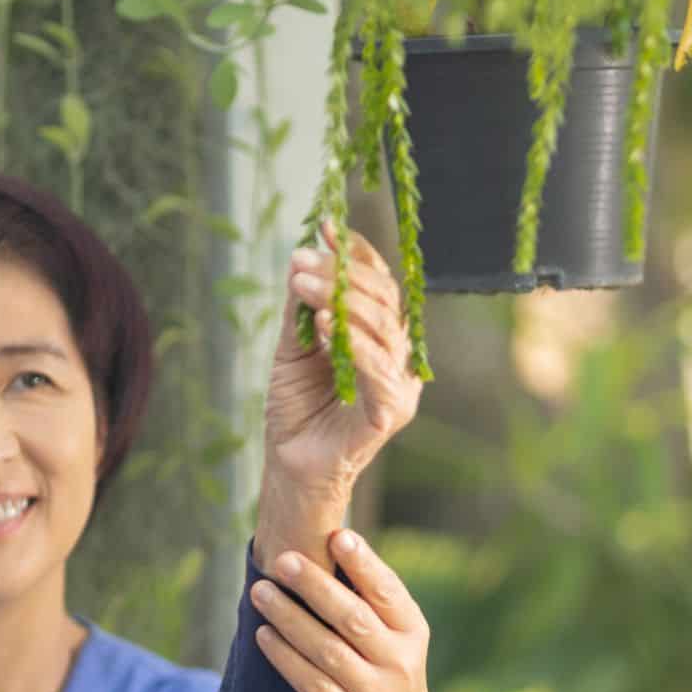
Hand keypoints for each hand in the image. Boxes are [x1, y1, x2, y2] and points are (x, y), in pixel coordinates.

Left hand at [250, 528, 430, 691]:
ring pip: (326, 649)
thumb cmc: (386, 678)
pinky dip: (284, 658)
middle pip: (352, 617)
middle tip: (281, 559)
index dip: (364, 563)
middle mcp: (399, 661)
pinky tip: (262, 636)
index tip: (337, 535)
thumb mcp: (396, 643)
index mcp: (412, 632)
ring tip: (259, 592)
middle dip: (315, 585)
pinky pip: (310, 683)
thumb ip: (370, 604)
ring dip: (289, 618)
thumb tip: (326, 543)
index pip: (387, 591)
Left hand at [262, 219, 423, 499]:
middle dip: (343, 273)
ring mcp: (400, 385)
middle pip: (385, 300)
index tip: (324, 227)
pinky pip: (378, 369)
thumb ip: (302, 309)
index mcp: (382, 336)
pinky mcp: (391, 413)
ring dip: (343, 300)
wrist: (290, 464)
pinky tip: (324, 323)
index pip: (379, 284)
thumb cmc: (297, 408)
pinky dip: (352, 342)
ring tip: (305, 287)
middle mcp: (399, 356)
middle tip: (303, 261)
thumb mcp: (294, 347)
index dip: (357, 253)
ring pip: (384, 328)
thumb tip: (300, 260)